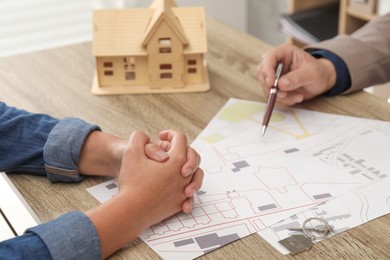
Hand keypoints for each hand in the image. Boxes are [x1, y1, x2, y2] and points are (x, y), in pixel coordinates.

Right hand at [79, 130, 202, 212]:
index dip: (170, 134)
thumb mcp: (131, 152)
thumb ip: (139, 137)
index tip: (161, 136)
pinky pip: (189, 194)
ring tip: (180, 170)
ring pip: (195, 175)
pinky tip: (178, 189)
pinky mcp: (179, 204)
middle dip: (182, 150)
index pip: (180, 139)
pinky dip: (186, 189)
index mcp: (176, 160)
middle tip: (169, 152)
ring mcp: (183, 190)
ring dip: (189, 169)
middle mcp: (184, 175)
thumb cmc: (131, 181)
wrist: (130, 210)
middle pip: (192, 156)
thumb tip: (145, 136)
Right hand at [257, 44, 336, 105]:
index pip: (268, 58)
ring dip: (279, 97)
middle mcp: (276, 63)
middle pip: (262, 73)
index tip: (272, 83)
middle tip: (284, 95)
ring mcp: (274, 76)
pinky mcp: (274, 87)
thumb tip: (281, 84)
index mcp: (284, 53)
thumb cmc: (318, 72)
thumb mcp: (311, 73)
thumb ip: (297, 77)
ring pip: (266, 88)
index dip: (267, 70)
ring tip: (297, 97)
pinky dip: (283, 101)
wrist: (321, 82)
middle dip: (271, 87)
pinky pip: (272, 97)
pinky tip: (295, 98)